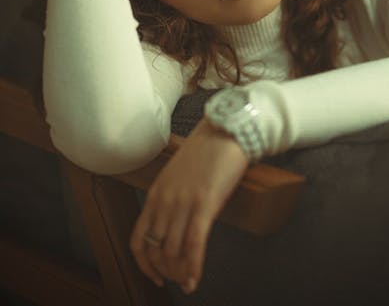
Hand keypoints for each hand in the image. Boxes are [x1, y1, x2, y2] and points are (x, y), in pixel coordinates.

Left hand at [129, 117, 249, 293]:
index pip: (138, 241)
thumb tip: (174, 226)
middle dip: (165, 272)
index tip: (156, 277)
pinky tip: (195, 280)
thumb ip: (171, 198)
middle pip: (156, 250)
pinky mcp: (204, 203)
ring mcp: (183, 203)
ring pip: (173, 252)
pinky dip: (193, 268)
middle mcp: (165, 201)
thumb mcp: (177, 175)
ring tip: (187, 281)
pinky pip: (194, 245)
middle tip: (178, 280)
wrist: (225, 131)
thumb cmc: (206, 152)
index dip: (145, 265)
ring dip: (179, 273)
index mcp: (156, 194)